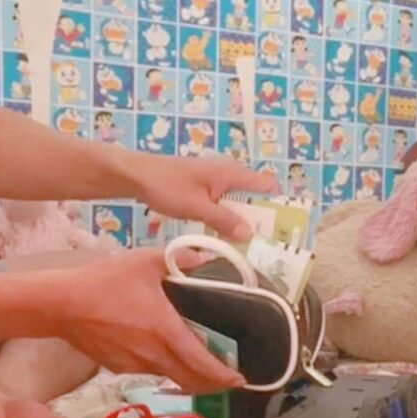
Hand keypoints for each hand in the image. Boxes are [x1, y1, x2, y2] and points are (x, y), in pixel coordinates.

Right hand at [50, 248, 244, 393]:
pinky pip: (148, 370)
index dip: (223, 377)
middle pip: (190, 381)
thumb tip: (205, 258)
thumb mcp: (146, 262)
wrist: (60, 304)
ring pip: (169, 376)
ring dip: (186, 373)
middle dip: (212, 383)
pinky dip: (161, 365)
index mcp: (165, 332)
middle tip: (226, 376)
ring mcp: (134, 365)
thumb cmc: (104, 282)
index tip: (239, 380)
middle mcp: (153, 355)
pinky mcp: (118, 368)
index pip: (201, 364)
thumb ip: (180, 260)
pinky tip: (159, 348)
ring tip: (196, 358)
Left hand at [132, 154, 278, 240]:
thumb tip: (249, 235)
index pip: (267, 185)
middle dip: (260, 218)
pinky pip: (226, 202)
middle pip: (256, 196)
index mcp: (232, 173)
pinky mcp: (207, 186)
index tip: (279, 229)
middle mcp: (229, 173)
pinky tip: (224, 235)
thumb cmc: (167, 186)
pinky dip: (228, 216)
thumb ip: (224, 220)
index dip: (277, 205)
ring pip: (240, 201)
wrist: (137, 176)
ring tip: (246, 244)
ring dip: (243, 220)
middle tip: (262, 244)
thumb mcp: (198, 207)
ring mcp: (217, 179)